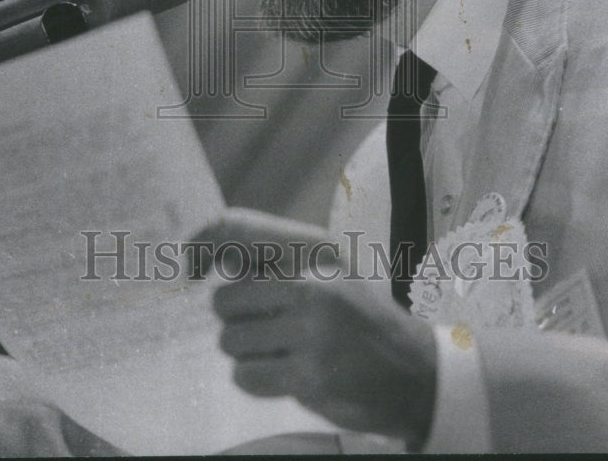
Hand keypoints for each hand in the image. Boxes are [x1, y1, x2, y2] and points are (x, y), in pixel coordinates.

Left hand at [197, 208, 437, 445]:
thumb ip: (278, 264)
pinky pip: (247, 375)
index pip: (238, 230)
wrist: (419, 374)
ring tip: (279, 351)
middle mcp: (314, 286)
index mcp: (317, 254)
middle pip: (225, 299)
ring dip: (246, 351)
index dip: (203, 244)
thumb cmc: (365, 321)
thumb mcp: (331, 274)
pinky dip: (253, 377)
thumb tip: (216, 258)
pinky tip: (280, 373)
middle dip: (234, 318)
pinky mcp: (311, 376)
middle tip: (260, 326)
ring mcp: (313, 332)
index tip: (188, 263)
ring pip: (233, 340)